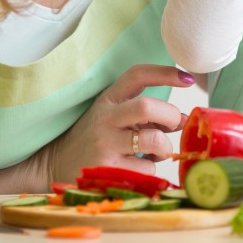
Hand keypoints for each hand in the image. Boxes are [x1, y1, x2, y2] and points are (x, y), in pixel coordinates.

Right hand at [42, 64, 195, 183]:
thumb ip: (144, 115)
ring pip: (153, 140)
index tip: (188, 79)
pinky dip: (152, 169)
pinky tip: (139, 168)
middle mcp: (105, 118)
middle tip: (175, 124)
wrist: (54, 164)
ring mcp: (105, 144)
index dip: (165, 73)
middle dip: (170, 115)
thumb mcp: (112, 117)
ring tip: (157, 152)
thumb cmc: (93, 139)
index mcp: (108, 99)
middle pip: (147, 106)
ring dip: (165, 148)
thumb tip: (183, 120)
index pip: (137, 75)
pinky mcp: (107, 170)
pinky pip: (146, 168)